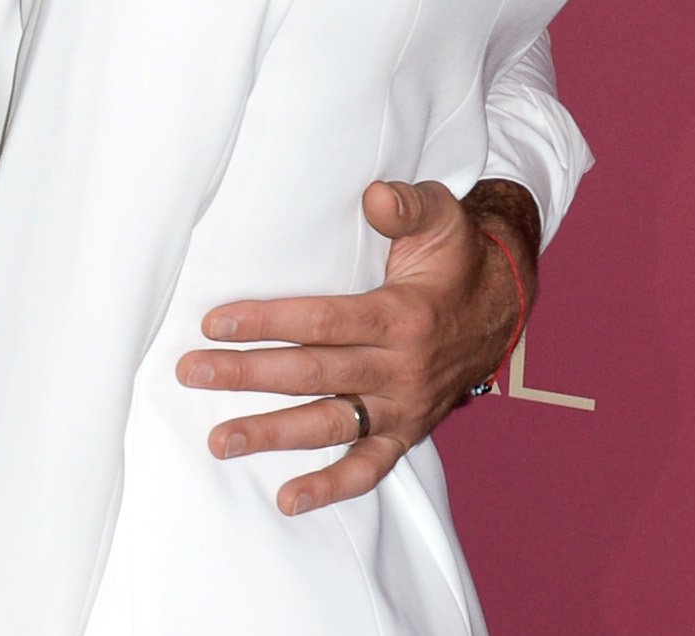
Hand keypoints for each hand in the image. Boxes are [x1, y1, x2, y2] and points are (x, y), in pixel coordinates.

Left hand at [175, 178, 532, 515]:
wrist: (503, 305)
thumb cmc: (456, 256)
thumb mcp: (442, 217)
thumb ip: (407, 205)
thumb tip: (377, 196)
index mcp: (403, 316)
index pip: (324, 321)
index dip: (268, 321)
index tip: (214, 322)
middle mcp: (401, 369)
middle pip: (313, 374)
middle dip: (247, 374)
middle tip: (191, 372)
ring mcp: (402, 406)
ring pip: (330, 426)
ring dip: (272, 435)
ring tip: (218, 441)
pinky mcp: (404, 431)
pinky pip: (368, 469)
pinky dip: (330, 487)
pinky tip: (287, 499)